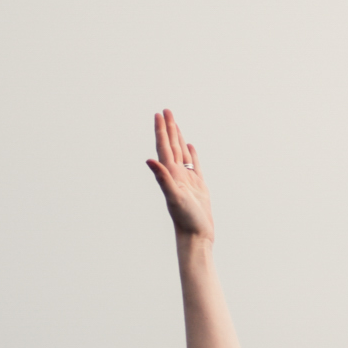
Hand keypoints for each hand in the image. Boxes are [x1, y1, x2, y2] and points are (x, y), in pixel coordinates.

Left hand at [146, 109, 213, 240]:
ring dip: (178, 138)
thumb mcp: (174, 197)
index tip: (159, 114)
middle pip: (172, 146)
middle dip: (169, 128)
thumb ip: (162, 178)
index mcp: (171, 174)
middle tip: (166, 110)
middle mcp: (177, 175)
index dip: (161, 131)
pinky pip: (194, 165)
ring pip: (182, 153)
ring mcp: (187, 180)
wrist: (196, 236)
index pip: (164, 147)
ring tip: (175, 124)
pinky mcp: (198, 187)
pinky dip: (192, 154)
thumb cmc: (185, 220)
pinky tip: (190, 147)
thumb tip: (149, 160)